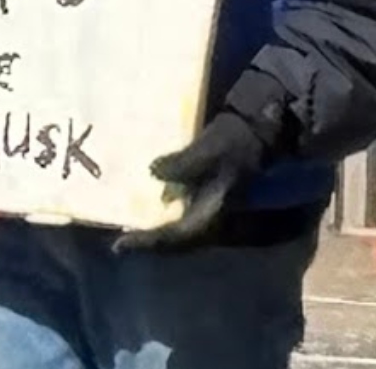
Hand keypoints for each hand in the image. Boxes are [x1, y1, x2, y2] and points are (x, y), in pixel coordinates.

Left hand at [114, 113, 265, 253]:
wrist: (254, 130)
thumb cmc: (234, 138)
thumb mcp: (210, 147)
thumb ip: (184, 162)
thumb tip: (153, 172)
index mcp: (214, 209)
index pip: (178, 235)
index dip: (150, 241)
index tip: (122, 244)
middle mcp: (211, 217)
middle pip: (177, 241)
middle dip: (150, 243)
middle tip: (121, 243)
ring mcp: (209, 209)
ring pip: (179, 232)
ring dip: (155, 233)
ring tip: (127, 229)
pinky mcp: (205, 199)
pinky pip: (181, 217)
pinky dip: (162, 217)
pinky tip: (145, 207)